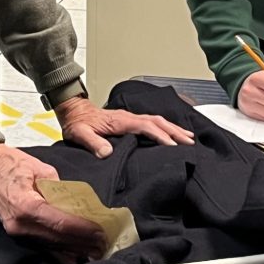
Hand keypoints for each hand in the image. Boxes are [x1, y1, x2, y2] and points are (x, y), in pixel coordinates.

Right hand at [0, 143, 105, 258]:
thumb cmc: (9, 162)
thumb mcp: (40, 168)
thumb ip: (58, 187)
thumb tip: (73, 200)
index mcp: (26, 206)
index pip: (60, 223)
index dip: (81, 229)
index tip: (100, 232)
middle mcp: (20, 224)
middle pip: (56, 238)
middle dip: (82, 242)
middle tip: (103, 245)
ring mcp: (15, 230)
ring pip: (49, 244)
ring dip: (72, 249)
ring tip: (93, 253)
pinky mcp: (15, 231)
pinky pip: (39, 243)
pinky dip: (57, 251)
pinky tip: (72, 259)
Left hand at [54, 96, 194, 157]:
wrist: (74, 111)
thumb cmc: (77, 122)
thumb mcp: (79, 133)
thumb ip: (92, 142)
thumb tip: (107, 152)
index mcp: (119, 120)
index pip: (145, 126)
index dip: (159, 135)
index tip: (172, 145)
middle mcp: (128, 117)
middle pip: (157, 121)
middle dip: (174, 131)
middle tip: (189, 142)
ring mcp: (130, 118)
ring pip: (157, 120)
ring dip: (173, 128)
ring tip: (188, 137)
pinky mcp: (130, 120)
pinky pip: (152, 122)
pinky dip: (166, 127)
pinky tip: (172, 132)